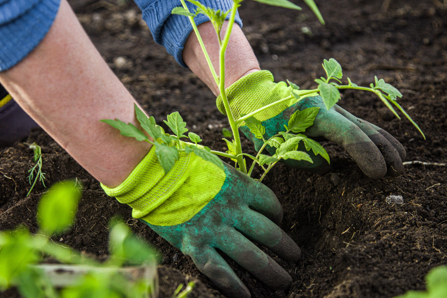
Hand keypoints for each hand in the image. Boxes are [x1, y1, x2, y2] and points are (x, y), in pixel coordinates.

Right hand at [102, 145, 299, 297]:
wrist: (149, 172)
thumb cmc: (180, 163)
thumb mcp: (214, 165)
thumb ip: (231, 181)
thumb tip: (242, 192)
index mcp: (239, 186)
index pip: (270, 204)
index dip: (279, 215)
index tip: (279, 222)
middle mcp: (232, 210)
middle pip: (268, 233)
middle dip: (286, 248)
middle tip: (296, 258)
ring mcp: (215, 229)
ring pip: (251, 256)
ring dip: (271, 271)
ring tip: (284, 282)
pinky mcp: (195, 245)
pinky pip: (221, 271)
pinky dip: (235, 286)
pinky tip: (247, 296)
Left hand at [217, 70, 405, 177]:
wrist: (259, 98)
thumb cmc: (264, 124)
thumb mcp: (276, 145)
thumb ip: (304, 158)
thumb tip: (329, 165)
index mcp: (315, 114)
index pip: (349, 135)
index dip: (366, 155)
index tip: (378, 174)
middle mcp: (330, 107)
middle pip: (364, 129)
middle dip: (384, 151)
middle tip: (396, 173)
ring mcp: (334, 108)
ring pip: (366, 125)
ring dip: (385, 144)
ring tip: (401, 163)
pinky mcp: (334, 113)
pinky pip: (360, 125)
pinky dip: (375, 138)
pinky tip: (389, 148)